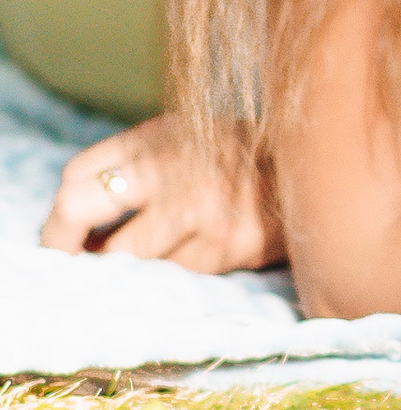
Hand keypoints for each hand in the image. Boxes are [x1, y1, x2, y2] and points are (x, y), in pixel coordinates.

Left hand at [40, 114, 282, 271]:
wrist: (329, 178)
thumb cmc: (251, 164)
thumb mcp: (195, 140)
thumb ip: (142, 164)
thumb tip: (82, 222)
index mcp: (162, 134)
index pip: (79, 174)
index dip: (61, 214)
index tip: (65, 237)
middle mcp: (174, 164)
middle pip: (79, 205)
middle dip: (65, 242)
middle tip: (75, 262)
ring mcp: (200, 205)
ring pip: (124, 255)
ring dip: (127, 267)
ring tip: (147, 262)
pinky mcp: (226, 245)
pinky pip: (174, 275)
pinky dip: (176, 275)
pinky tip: (197, 259)